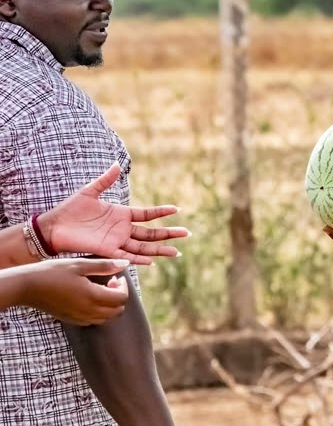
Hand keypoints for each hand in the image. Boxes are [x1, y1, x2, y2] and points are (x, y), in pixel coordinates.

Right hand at [9, 258, 130, 324]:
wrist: (27, 286)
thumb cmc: (53, 272)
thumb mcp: (80, 265)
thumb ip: (105, 266)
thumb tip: (125, 263)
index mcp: (93, 297)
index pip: (122, 299)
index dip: (124, 287)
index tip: (116, 277)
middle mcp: (88, 311)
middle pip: (117, 311)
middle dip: (119, 297)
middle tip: (110, 283)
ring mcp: (79, 318)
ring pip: (106, 318)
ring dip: (110, 306)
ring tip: (100, 290)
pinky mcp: (71, 320)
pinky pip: (93, 321)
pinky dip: (99, 312)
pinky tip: (89, 299)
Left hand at [41, 163, 188, 264]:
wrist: (53, 227)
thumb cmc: (70, 210)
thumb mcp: (89, 191)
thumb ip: (105, 180)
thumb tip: (117, 164)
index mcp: (121, 214)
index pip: (147, 214)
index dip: (161, 212)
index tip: (176, 210)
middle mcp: (122, 229)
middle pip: (151, 233)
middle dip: (168, 234)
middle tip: (186, 233)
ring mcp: (116, 241)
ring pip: (143, 246)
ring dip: (160, 249)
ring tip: (177, 252)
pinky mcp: (106, 251)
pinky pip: (126, 256)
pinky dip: (139, 259)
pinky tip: (152, 260)